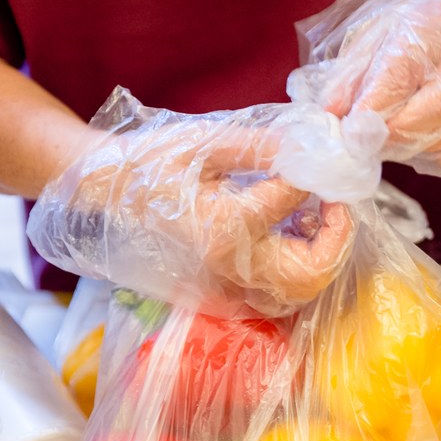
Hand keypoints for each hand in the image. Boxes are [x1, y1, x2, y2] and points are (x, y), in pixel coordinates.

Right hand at [28, 94, 355, 316]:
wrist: (104, 197)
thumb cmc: (148, 164)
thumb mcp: (203, 142)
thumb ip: (261, 145)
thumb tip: (313, 142)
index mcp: (223, 227)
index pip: (293, 199)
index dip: (318, 173)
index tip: (324, 154)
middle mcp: (228, 269)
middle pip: (310, 274)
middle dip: (336, 237)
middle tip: (336, 201)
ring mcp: (223, 291)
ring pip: (298, 294)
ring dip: (319, 258)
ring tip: (312, 215)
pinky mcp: (220, 298)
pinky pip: (275, 296)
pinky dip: (295, 269)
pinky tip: (288, 233)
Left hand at [288, 0, 440, 182]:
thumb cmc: (407, 32)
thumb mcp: (368, 37)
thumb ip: (347, 77)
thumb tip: (330, 118)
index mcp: (429, 25)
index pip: (400, 74)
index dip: (371, 111)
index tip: (347, 135)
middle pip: (434, 111)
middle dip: (392, 136)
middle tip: (367, 141)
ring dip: (417, 149)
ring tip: (395, 136)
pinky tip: (426, 139)